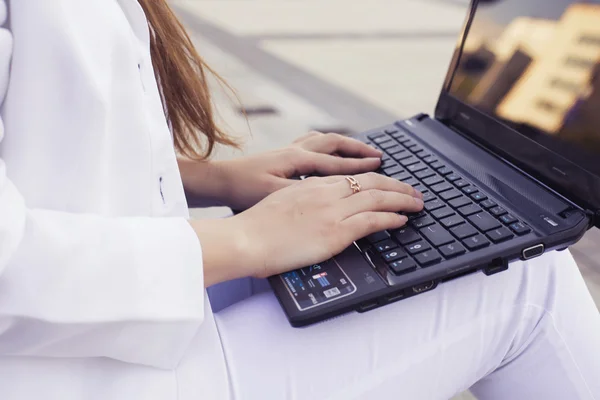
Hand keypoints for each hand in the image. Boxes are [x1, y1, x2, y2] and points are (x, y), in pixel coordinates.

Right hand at [193, 173, 423, 285]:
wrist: (244, 239)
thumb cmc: (254, 228)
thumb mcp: (280, 206)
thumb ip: (301, 205)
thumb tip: (312, 214)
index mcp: (311, 187)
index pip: (351, 178)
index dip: (374, 180)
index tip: (386, 184)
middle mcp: (325, 193)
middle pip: (370, 182)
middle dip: (396, 185)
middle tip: (412, 191)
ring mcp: (331, 211)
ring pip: (377, 197)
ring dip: (402, 199)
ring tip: (417, 203)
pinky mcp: (335, 231)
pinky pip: (372, 219)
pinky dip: (392, 217)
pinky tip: (402, 219)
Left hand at [213, 132, 383, 209]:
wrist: (218, 181)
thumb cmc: (243, 190)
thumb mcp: (275, 196)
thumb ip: (305, 194)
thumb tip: (333, 194)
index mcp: (298, 160)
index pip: (337, 162)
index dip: (361, 166)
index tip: (381, 166)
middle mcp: (296, 150)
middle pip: (335, 143)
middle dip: (359, 148)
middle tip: (378, 155)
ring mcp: (288, 150)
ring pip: (324, 140)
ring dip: (344, 144)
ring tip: (360, 150)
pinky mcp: (281, 155)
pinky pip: (311, 144)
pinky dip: (326, 146)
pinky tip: (327, 153)